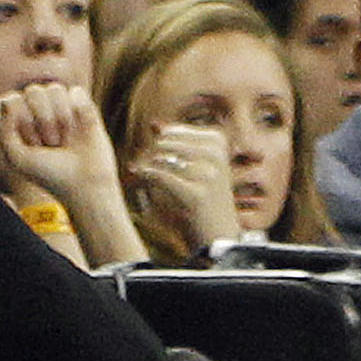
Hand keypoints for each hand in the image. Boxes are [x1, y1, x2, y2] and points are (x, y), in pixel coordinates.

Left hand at [0, 78, 120, 213]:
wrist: (83, 183)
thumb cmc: (48, 173)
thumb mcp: (16, 156)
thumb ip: (4, 129)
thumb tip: (9, 99)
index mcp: (20, 119)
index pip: (13, 99)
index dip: (23, 121)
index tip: (33, 145)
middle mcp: (39, 110)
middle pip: (34, 91)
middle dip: (42, 119)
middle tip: (51, 143)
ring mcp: (62, 106)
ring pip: (55, 88)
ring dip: (61, 116)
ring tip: (66, 138)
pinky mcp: (84, 107)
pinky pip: (75, 92)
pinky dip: (77, 110)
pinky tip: (81, 128)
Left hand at [134, 120, 242, 253]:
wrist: (219, 236)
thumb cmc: (205, 200)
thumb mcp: (195, 167)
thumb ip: (176, 144)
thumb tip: (154, 124)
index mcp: (218, 141)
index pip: (171, 132)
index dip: (157, 147)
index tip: (157, 164)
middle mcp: (216, 154)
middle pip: (163, 143)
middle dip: (149, 158)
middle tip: (146, 174)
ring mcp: (208, 174)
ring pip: (158, 158)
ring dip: (146, 170)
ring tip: (145, 181)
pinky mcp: (196, 194)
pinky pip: (157, 175)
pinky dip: (145, 179)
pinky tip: (142, 183)